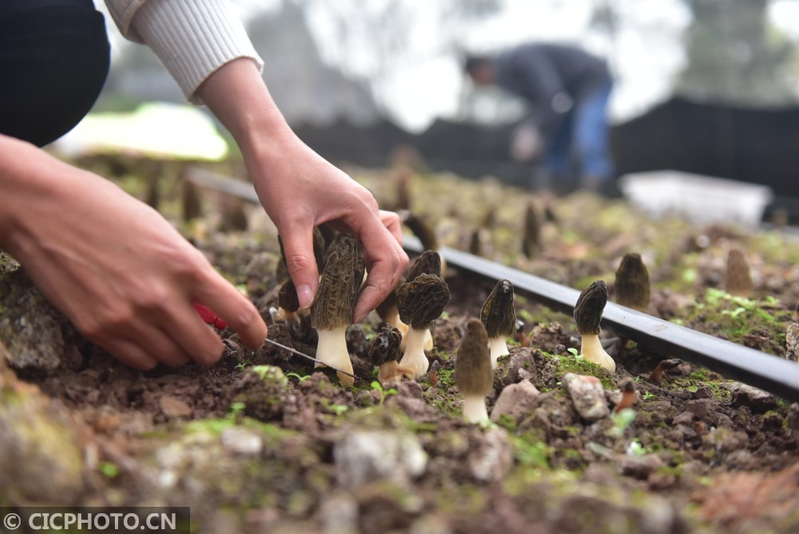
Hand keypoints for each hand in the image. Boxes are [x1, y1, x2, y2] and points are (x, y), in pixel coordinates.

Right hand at [0, 137, 266, 369]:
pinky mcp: (99, 331)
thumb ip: (193, 274)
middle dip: (213, 346)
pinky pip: (141, 361)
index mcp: (187, 266)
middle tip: (205, 334)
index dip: (255, 334)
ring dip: (179, 349)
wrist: (47, 208)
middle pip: (209, 351)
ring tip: (166, 325)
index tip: (256, 340)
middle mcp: (162, 298)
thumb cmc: (112, 213)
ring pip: (175, 360)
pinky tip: (142, 331)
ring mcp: (129, 317)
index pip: (239, 314)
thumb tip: (214, 310)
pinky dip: (148, 353)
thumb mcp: (166, 236)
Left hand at [249, 140, 407, 321]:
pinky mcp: (348, 210)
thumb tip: (309, 303)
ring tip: (356, 297)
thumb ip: (301, 263)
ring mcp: (360, 209)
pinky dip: (366, 260)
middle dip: (380, 287)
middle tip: (353, 312)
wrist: (269, 143)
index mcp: (363, 210)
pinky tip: (346, 273)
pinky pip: (369, 239)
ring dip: (378, 274)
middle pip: (394, 256)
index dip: (376, 292)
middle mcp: (369, 209)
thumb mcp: (289, 223)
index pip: (388, 260)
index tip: (353, 314)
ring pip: (386, 247)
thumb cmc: (280, 174)